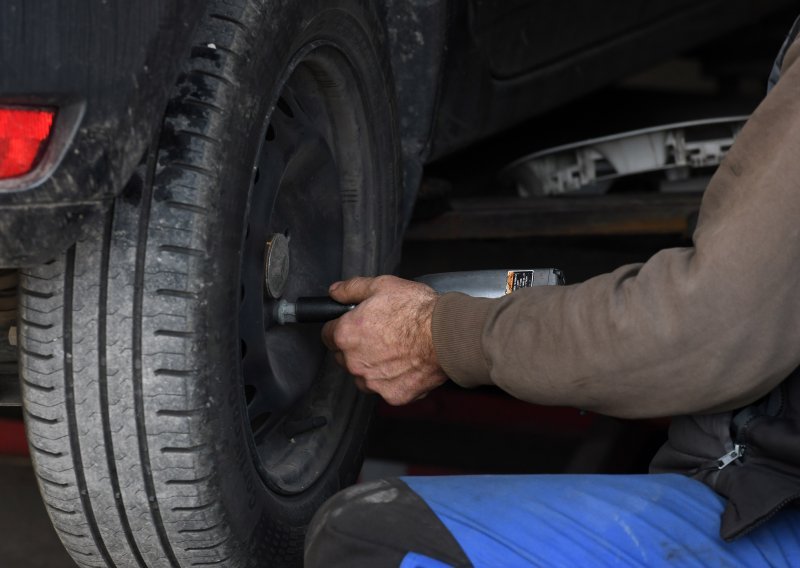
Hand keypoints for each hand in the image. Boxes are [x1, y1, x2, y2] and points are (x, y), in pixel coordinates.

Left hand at [321, 276, 448, 404]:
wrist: (447, 336)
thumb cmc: (417, 311)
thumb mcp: (382, 286)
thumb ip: (352, 289)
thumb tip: (335, 292)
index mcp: (346, 335)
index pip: (327, 335)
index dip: (340, 327)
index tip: (354, 325)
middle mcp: (354, 362)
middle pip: (344, 357)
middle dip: (356, 347)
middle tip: (380, 335)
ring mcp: (373, 382)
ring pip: (363, 376)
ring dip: (372, 366)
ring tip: (395, 350)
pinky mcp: (392, 395)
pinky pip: (385, 388)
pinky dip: (393, 380)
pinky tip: (406, 364)